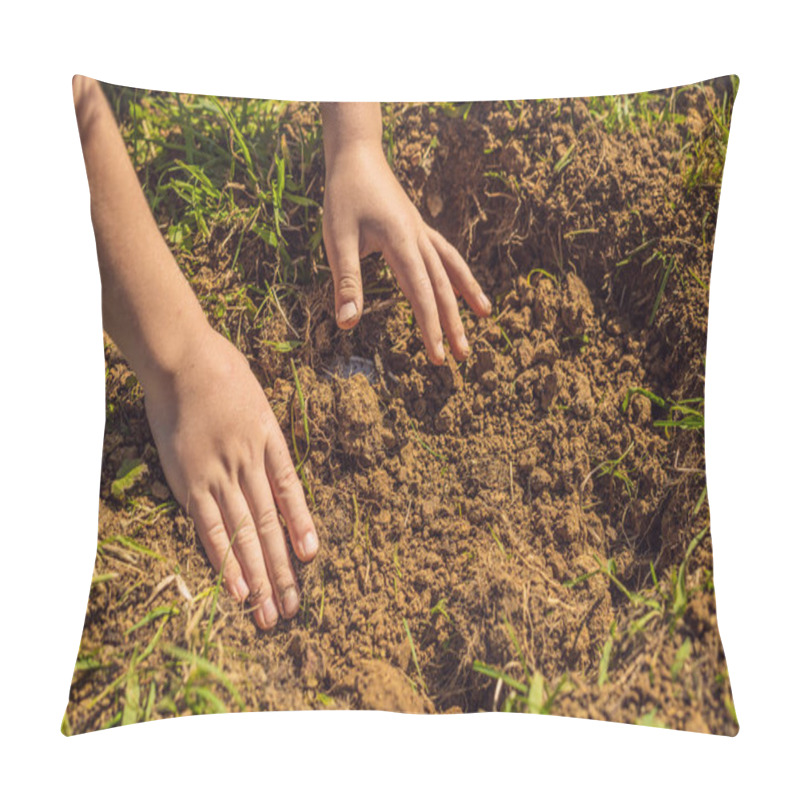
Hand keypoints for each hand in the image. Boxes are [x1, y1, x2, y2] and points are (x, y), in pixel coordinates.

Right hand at [143, 325, 318, 629]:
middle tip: (291, 609)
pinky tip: (236, 588)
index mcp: (270, 441)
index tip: (310, 558)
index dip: (301, 526)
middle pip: (269, 524)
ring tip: (268, 613)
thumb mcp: (255, 398)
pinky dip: (223, 560)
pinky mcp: (189, 480)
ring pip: (245, 534)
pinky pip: (209, 528)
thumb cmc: (219, 371)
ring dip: (258, 576)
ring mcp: (219, 473)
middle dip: (281, 569)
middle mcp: (250, 462)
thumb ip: (262, 434)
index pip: (290, 493)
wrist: (182, 356)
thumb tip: (269, 463)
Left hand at [322, 141, 491, 363]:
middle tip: (462, 356)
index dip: (431, 327)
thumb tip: (346, 323)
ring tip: (485, 316)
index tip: (438, 356)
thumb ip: (347, 282)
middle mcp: (419, 238)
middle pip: (442, 286)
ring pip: (450, 268)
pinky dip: (457, 272)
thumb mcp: (337, 239)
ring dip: (467, 294)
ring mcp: (421, 232)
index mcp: (402, 242)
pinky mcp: (417, 228)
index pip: (422, 293)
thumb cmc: (344, 195)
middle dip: (453, 323)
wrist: (357, 154)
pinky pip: (445, 254)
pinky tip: (462, 285)